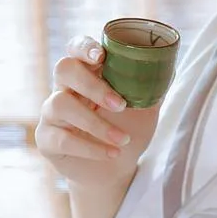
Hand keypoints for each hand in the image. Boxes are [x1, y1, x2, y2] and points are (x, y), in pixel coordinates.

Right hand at [34, 36, 163, 187]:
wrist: (116, 170)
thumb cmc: (128, 130)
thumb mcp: (145, 108)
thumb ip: (152, 87)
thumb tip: (169, 68)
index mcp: (87, 73)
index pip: (76, 48)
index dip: (84, 47)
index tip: (102, 56)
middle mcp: (65, 88)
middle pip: (64, 69)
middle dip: (92, 85)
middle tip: (120, 105)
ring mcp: (52, 113)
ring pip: (60, 104)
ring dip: (96, 124)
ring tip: (122, 139)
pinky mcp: (47, 140)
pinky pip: (62, 139)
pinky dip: (90, 147)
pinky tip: (112, 153)